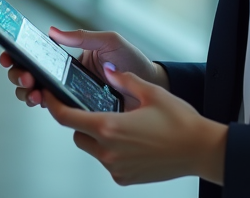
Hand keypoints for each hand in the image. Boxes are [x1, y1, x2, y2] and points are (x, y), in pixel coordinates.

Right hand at [0, 27, 168, 110]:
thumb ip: (82, 37)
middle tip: (25, 76)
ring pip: (35, 92)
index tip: (9, 55)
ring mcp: (68, 92)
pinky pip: (53, 108)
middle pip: (29, 74)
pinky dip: (42, 104)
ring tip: (33, 91)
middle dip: (18, 75)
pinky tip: (43, 101)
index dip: (18, 55)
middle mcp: (63, 74)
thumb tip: (52, 32)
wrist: (149, 86)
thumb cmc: (130, 60)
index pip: (36, 54)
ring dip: (26, 91)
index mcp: (67, 55)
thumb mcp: (108, 41)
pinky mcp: (76, 108)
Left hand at [43, 64, 226, 185]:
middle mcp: (108, 151)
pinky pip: (107, 162)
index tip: (49, 97)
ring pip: (92, 149)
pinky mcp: (124, 178)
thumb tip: (108, 71)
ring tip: (123, 125)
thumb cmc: (179, 122)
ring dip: (97, 136)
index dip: (53, 105)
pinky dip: (112, 151)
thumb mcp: (151, 92)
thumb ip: (124, 80)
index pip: (66, 117)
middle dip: (81, 120)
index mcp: (109, 127)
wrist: (200, 150)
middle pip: (77, 133)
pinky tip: (134, 141)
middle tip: (98, 108)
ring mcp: (115, 167)